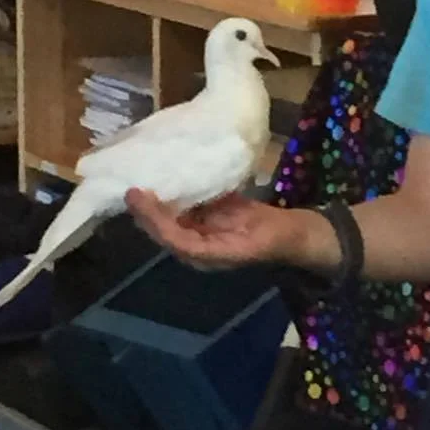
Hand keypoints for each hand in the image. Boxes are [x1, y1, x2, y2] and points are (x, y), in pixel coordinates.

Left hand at [125, 189, 297, 267]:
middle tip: (132, 186)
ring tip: (143, 178)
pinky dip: (177, 192)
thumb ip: (217, 241)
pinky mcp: (214, 216)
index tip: (136, 195)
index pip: (170, 238)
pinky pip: (190, 206)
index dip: (152, 219)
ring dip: (158, 201)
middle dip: (147, 211)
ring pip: (174, 217)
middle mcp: (200, 244)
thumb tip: (177, 235)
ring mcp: (206, 230)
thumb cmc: (278, 238)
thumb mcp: (250, 241)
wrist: (297, 234)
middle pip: (165, 228)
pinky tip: (168, 174)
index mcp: (206, 255)